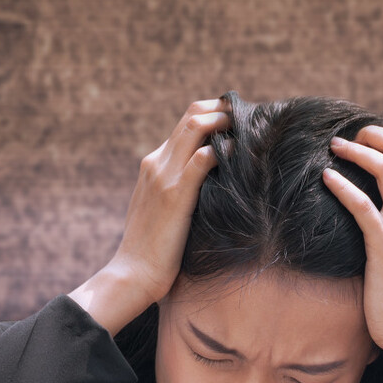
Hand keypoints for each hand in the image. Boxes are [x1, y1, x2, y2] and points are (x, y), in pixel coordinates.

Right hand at [70, 99, 229, 333]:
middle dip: (222, 109)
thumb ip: (181, 190)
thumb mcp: (164, 210)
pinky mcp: (175, 195)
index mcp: (152, 164)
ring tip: (248, 126)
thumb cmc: (153, 249)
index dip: (212, 115)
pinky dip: (221, 150)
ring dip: (223, 121)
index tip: (236, 121)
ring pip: (194, 127)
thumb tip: (212, 186)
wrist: (133, 273)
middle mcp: (156, 163)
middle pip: (191, 116)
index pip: (184, 124)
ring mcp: (164, 176)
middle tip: (248, 115)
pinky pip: (200, 160)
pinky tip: (238, 152)